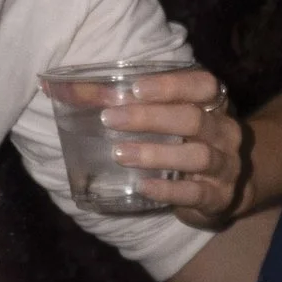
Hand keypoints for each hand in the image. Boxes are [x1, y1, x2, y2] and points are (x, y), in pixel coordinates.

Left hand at [87, 69, 251, 227]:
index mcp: (213, 105)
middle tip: (110, 119)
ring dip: (156, 154)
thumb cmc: (187, 143)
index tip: (136, 88)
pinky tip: (142, 186)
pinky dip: (167, 189)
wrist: (226, 190)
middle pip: (192, 118)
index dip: (172, 84)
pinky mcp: (217, 197)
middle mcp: (224, 132)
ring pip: (196, 156)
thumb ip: (124, 104)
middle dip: (150, 117)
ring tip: (120, 153)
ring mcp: (225, 166)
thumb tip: (55, 88)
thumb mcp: (169, 120)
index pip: (203, 85)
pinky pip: (194, 193)